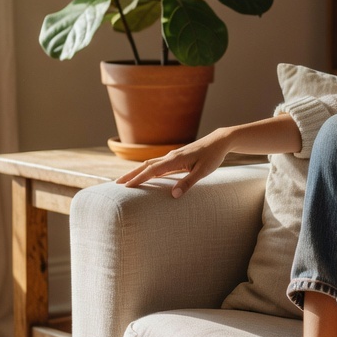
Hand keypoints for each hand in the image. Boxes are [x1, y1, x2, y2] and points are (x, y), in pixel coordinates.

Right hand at [116, 129, 230, 197]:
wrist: (219, 141)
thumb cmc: (213, 157)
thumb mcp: (203, 172)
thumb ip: (188, 183)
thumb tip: (173, 195)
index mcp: (175, 160)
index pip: (152, 171)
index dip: (138, 179)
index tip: (126, 187)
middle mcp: (171, 156)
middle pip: (146, 166)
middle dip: (131, 174)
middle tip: (117, 184)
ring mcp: (173, 156)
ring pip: (150, 164)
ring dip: (137, 171)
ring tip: (127, 180)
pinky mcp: (176, 157)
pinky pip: (157, 164)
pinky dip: (147, 169)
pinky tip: (146, 175)